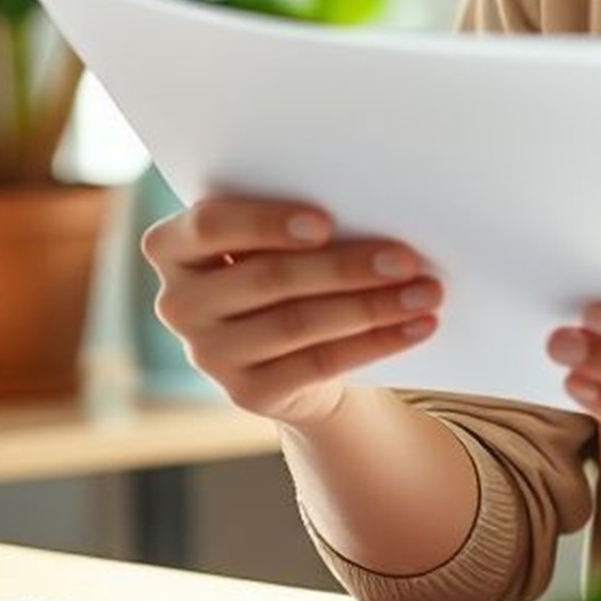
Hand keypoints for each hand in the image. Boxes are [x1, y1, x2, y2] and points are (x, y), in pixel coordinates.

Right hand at [140, 195, 443, 428]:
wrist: (288, 347)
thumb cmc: (286, 264)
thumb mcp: (275, 239)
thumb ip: (298, 223)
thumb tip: (374, 207)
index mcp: (174, 246)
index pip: (210, 225)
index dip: (265, 223)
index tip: (326, 222)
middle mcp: (178, 303)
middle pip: (268, 278)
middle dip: (344, 266)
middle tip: (406, 257)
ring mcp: (208, 353)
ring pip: (299, 323)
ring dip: (372, 306)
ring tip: (426, 292)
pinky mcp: (246, 392)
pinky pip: (319, 364)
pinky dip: (376, 343)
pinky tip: (417, 326)